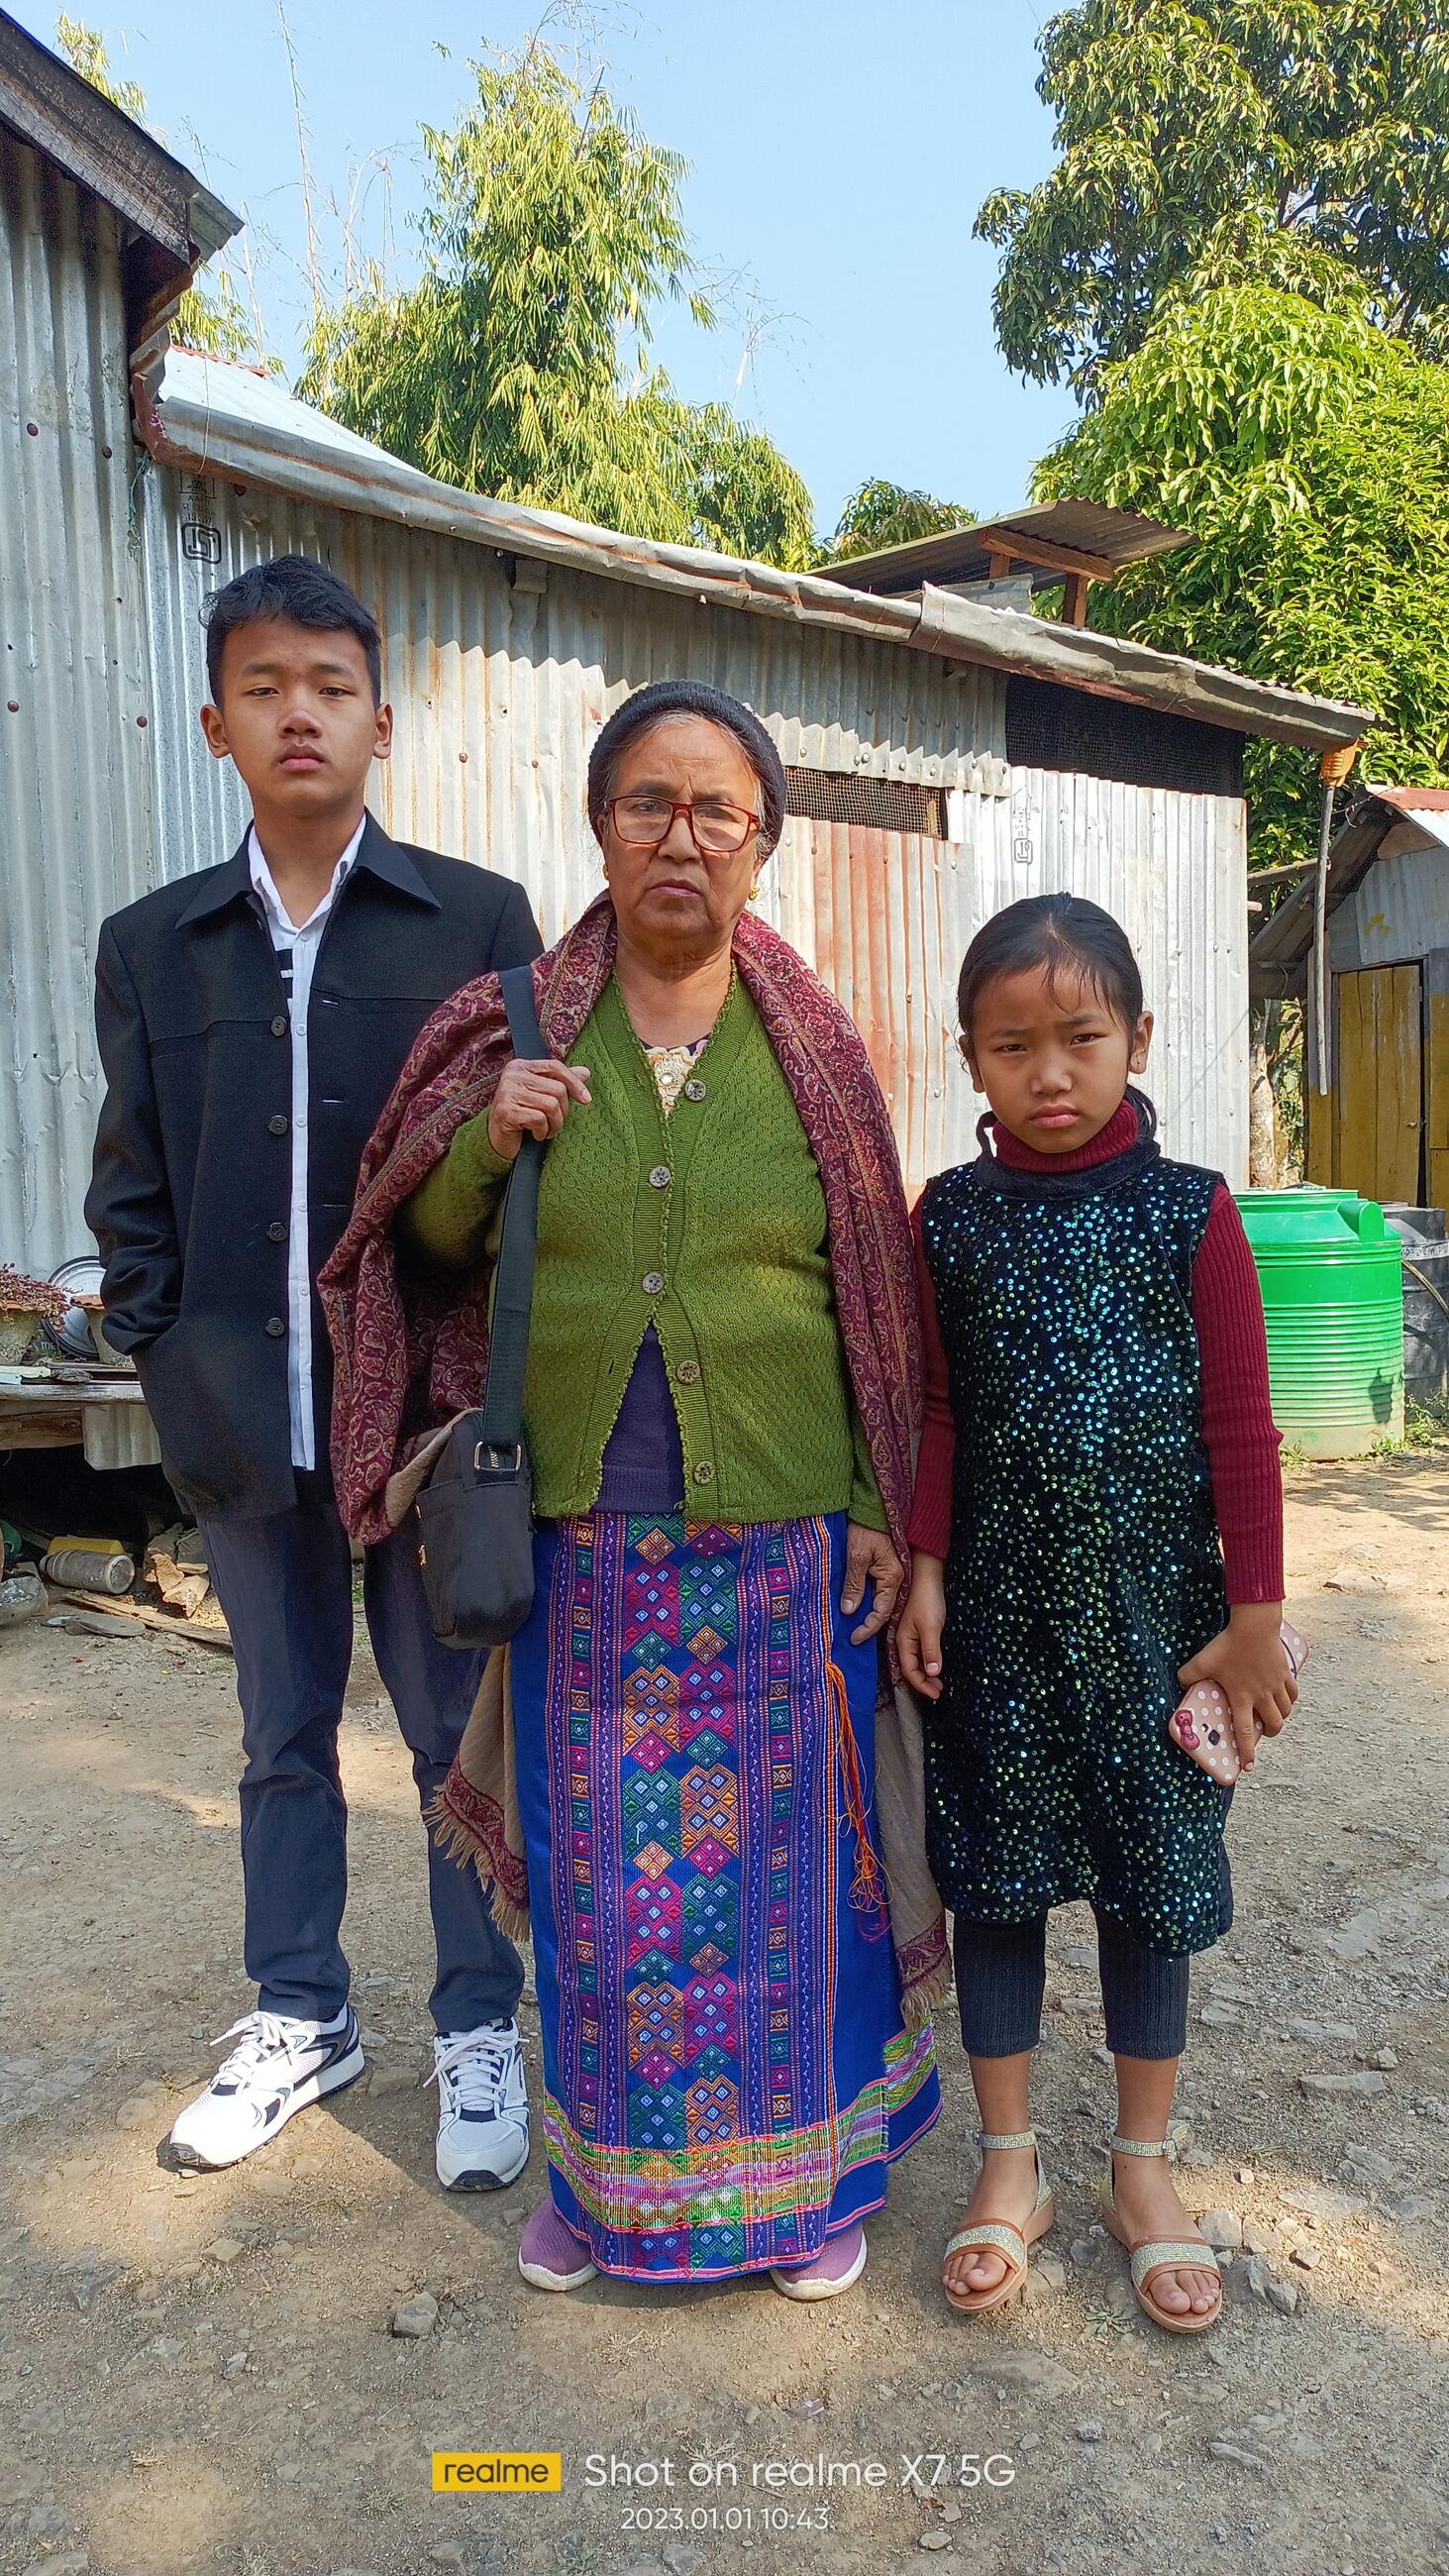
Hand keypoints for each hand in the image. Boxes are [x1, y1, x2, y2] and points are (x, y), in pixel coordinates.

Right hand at [486, 1057, 591, 1159]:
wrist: (497, 1139)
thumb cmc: (522, 1116)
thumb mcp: (543, 1096)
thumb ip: (561, 1082)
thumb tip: (586, 1072)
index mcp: (521, 1066)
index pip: (555, 1066)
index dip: (575, 1083)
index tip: (586, 1100)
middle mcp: (512, 1075)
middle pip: (557, 1089)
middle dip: (563, 1111)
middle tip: (555, 1123)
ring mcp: (507, 1092)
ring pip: (551, 1105)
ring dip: (554, 1124)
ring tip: (547, 1130)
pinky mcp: (505, 1111)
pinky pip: (539, 1119)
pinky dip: (542, 1131)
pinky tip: (535, 1134)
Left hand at [840, 1523, 904, 1646]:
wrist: (872, 1508)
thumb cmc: (866, 1529)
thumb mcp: (856, 1557)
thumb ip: (854, 1584)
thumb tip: (849, 1610)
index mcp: (892, 1578)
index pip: (881, 1612)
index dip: (868, 1628)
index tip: (854, 1638)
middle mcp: (895, 1579)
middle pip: (882, 1609)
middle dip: (867, 1624)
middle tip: (851, 1636)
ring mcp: (891, 1574)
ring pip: (879, 1600)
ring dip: (866, 1612)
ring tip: (850, 1624)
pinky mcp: (884, 1568)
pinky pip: (876, 1590)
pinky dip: (865, 1599)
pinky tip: (853, 1604)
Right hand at [897, 1555, 945, 1699]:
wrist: (927, 1573)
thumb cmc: (927, 1598)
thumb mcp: (931, 1627)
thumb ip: (930, 1650)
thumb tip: (932, 1673)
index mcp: (903, 1641)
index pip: (909, 1671)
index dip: (922, 1685)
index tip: (937, 1694)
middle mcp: (903, 1639)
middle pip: (910, 1668)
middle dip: (923, 1682)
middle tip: (940, 1691)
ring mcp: (910, 1632)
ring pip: (915, 1659)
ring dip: (926, 1672)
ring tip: (939, 1681)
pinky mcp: (917, 1626)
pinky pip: (919, 1650)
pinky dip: (927, 1660)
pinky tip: (935, 1662)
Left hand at [1177, 1602, 1295, 1771]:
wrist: (1254, 1626)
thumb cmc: (1228, 1645)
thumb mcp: (1202, 1660)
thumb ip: (1188, 1675)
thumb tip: (1180, 1682)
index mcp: (1241, 1698)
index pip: (1244, 1732)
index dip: (1246, 1752)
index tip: (1249, 1767)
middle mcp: (1262, 1696)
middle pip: (1274, 1725)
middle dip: (1270, 1734)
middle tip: (1264, 1734)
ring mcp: (1276, 1684)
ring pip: (1286, 1711)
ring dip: (1281, 1717)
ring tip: (1274, 1716)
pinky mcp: (1285, 1672)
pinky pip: (1293, 1693)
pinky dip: (1291, 1699)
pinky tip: (1286, 1698)